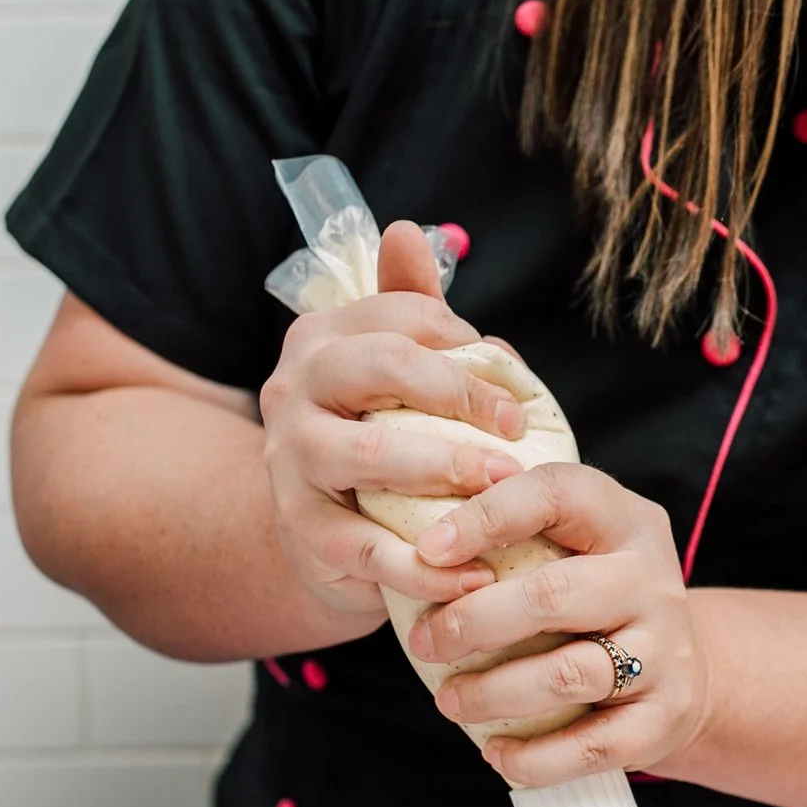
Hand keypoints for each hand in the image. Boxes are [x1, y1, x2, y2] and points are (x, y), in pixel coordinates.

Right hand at [257, 221, 529, 620]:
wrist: (326, 532)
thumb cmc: (381, 433)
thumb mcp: (395, 369)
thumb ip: (411, 307)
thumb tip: (407, 232)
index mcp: (321, 338)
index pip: (401, 317)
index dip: (467, 346)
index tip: (515, 387)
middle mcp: (292, 388)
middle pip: (379, 367)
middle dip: (459, 394)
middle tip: (517, 433)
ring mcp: (290, 461)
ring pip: (365, 454)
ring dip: (443, 469)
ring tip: (502, 488)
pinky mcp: (302, 532)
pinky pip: (368, 548)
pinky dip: (428, 567)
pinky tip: (480, 574)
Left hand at [405, 463, 709, 785]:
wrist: (690, 671)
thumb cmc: (597, 601)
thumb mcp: (576, 548)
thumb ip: (516, 537)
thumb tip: (415, 546)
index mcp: (622, 520)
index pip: (557, 494)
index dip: (487, 517)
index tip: (428, 550)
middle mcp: (651, 580)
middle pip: (554, 595)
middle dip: (474, 620)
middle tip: (426, 641)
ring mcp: (665, 650)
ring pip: (569, 674)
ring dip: (495, 693)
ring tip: (449, 701)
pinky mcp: (665, 716)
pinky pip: (593, 745)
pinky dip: (536, 757)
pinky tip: (496, 752)